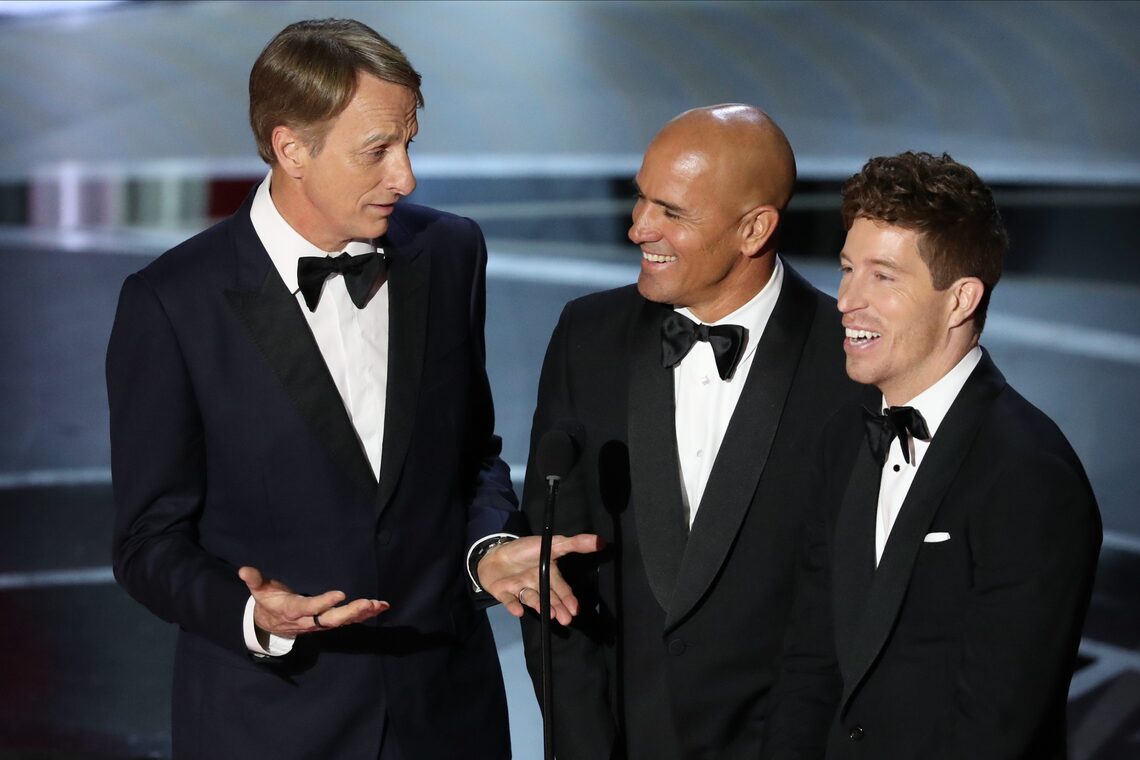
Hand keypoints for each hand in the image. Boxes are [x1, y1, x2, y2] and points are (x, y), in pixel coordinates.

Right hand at [238, 566, 388, 636]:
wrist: (271, 624)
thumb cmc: (268, 601)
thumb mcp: (259, 590)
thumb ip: (254, 580)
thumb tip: (244, 570)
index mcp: (293, 610)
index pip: (310, 607)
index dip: (324, 602)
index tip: (340, 594)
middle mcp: (309, 620)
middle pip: (331, 619)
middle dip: (350, 612)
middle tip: (367, 604)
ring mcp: (320, 622)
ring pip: (342, 621)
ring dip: (361, 614)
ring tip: (378, 605)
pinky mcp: (328, 621)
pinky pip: (348, 620)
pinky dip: (364, 614)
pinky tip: (380, 607)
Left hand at [476, 534, 602, 625]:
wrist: (494, 552)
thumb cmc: (524, 549)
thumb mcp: (552, 543)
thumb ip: (574, 544)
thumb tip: (601, 541)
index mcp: (548, 576)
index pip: (561, 588)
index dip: (568, 598)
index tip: (575, 609)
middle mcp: (536, 585)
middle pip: (549, 598)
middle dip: (558, 608)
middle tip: (566, 620)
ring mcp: (520, 590)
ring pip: (532, 599)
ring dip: (540, 606)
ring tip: (551, 614)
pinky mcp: (504, 593)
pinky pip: (509, 600)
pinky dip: (514, 605)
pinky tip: (519, 611)